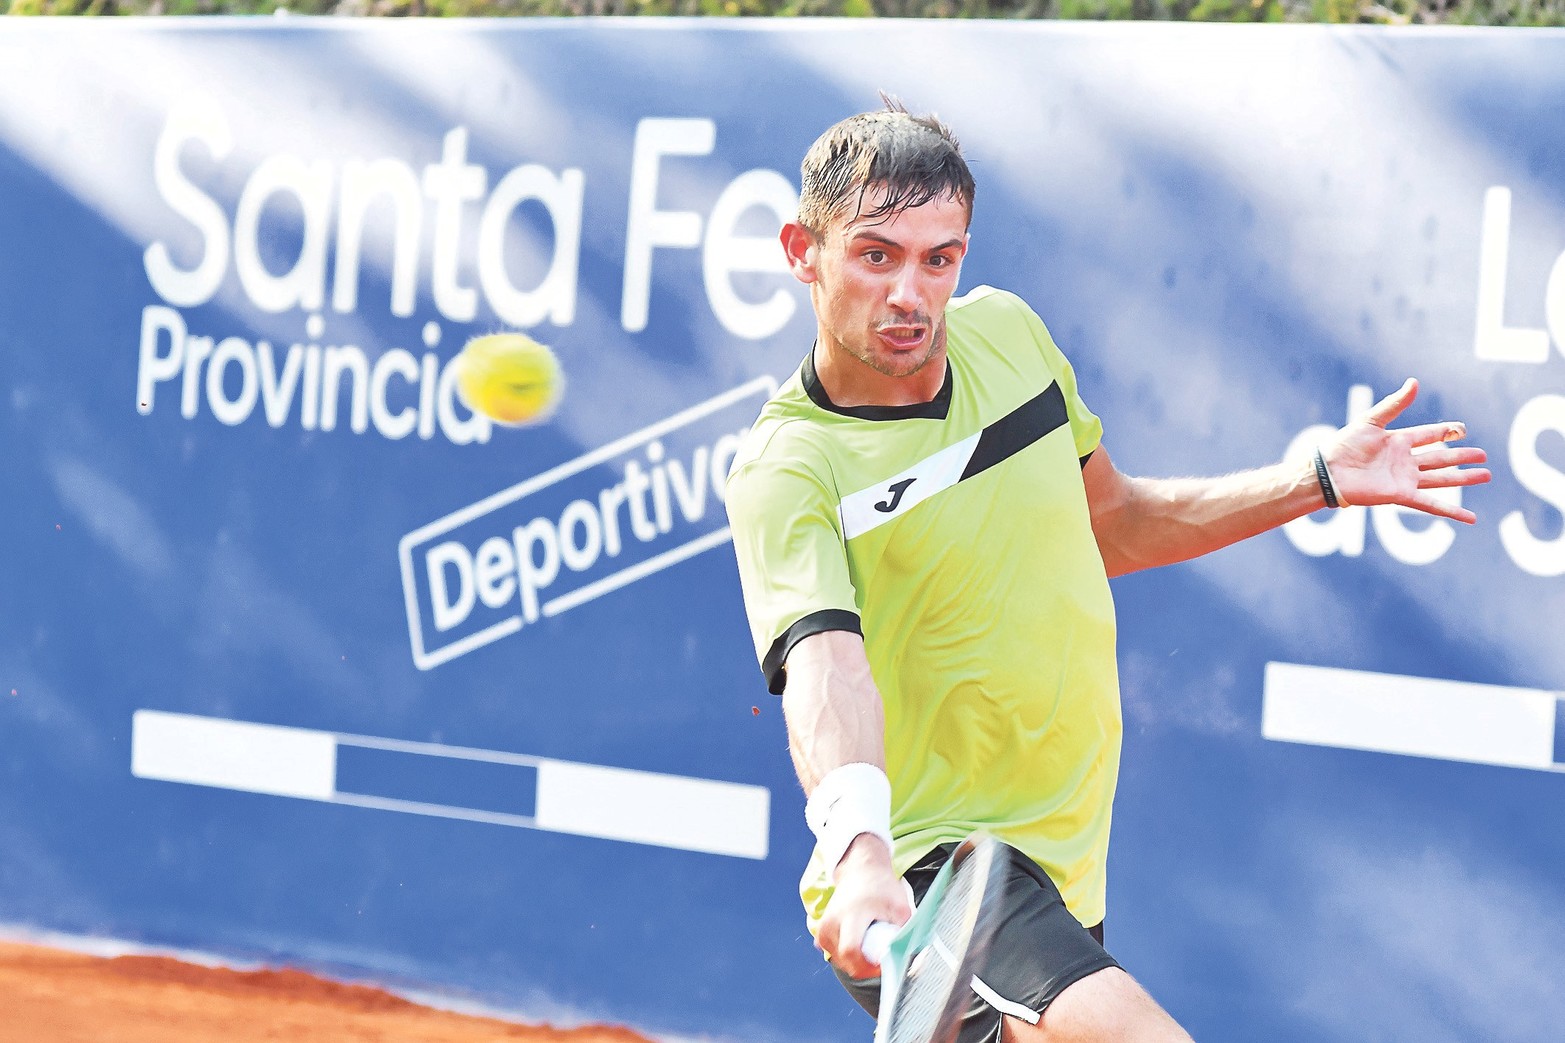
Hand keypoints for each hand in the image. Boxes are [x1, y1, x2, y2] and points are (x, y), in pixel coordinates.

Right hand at [816, 834, 911, 980]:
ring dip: (855, 961)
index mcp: (851, 914)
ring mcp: (823, 926)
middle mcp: (832, 921)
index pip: (850, 951)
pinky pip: (833, 954)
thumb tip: (909, 961)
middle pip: (844, 960)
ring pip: (838, 960)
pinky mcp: (821, 931)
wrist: (861, 870)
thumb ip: (905, 935)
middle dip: (863, 966)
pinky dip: (846, 955)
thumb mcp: (901, 908)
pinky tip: (857, 942)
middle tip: (878, 956)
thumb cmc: (882, 888)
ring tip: (868, 943)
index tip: (881, 965)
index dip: (866, 966)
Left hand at [1321, 378, 1490, 523]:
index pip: (1430, 434)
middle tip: (1483, 455)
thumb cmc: (1344, 444)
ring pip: (1442, 478)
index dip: (1447, 431)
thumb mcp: (1371, 420)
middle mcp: (1405, 461)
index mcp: (1399, 440)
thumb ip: (1394, 404)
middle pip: (1441, 457)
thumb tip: (1414, 382)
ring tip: (1486, 475)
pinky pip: (1431, 504)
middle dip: (1462, 456)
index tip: (1464, 429)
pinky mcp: (1401, 495)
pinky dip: (1451, 511)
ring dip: (1463, 478)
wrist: (1329, 471)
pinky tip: (1470, 517)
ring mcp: (1405, 479)